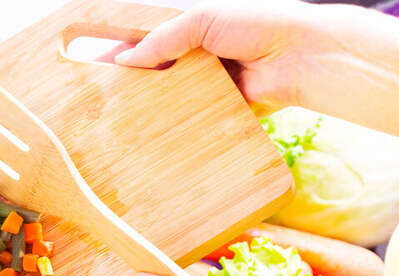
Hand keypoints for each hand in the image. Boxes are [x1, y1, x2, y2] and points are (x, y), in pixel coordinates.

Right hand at [113, 0, 331, 112]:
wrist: (301, 57)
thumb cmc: (257, 25)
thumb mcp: (203, 19)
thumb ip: (163, 38)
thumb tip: (124, 60)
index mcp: (193, 29)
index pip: (149, 40)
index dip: (123, 51)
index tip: (96, 64)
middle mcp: (198, 58)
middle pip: (156, 72)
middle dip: (132, 83)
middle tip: (102, 96)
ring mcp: (208, 85)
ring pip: (170, 98)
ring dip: (151, 106)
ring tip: (120, 117)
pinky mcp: (219, 110)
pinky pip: (192, 119)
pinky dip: (176, 124)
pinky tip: (154, 132)